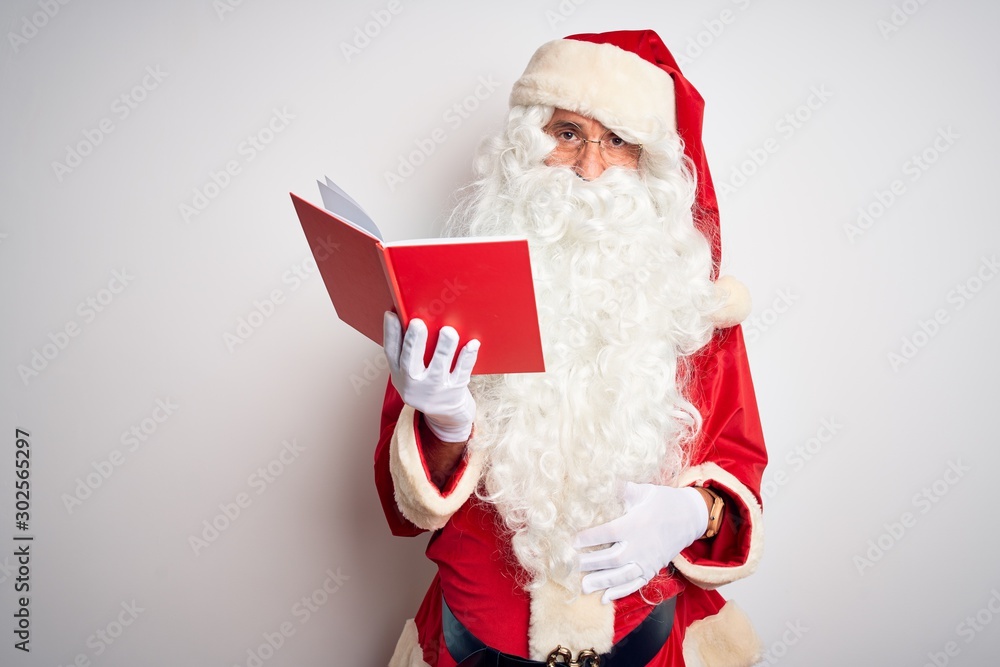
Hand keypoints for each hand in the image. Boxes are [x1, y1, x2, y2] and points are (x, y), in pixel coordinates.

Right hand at [383, 312, 479, 441]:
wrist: (446, 416)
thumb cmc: (428, 384)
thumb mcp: (412, 373)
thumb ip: (411, 351)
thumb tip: (414, 316)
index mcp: (399, 374)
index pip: (391, 352)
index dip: (390, 334)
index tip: (392, 315)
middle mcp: (413, 384)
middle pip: (411, 363)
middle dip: (414, 342)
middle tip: (418, 323)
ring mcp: (434, 390)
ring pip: (438, 368)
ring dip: (444, 348)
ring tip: (448, 331)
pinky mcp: (454, 393)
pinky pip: (462, 373)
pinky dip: (467, 358)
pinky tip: (472, 344)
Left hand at [574, 482, 707, 602]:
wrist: (690, 517)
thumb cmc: (663, 501)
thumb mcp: (644, 490)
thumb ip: (622, 489)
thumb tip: (599, 479)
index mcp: (636, 524)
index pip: (608, 533)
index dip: (589, 538)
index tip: (572, 541)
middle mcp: (641, 546)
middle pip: (611, 559)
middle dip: (590, 563)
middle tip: (570, 565)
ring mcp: (647, 561)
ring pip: (621, 575)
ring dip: (601, 581)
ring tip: (583, 586)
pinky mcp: (652, 570)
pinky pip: (635, 584)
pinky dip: (620, 592)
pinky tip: (604, 598)